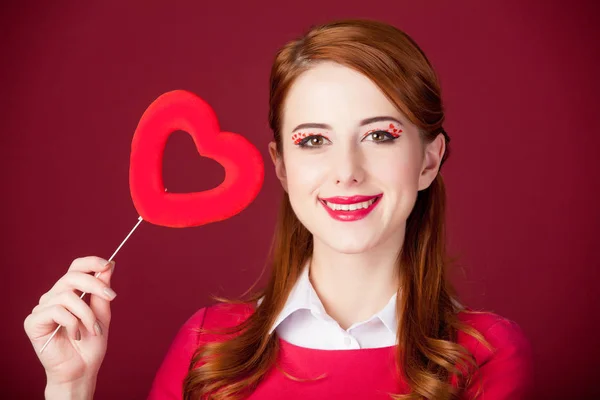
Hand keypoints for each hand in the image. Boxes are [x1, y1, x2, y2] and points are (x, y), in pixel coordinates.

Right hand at [24, 256, 116, 391]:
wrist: (81, 370)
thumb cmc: (90, 344)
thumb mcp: (102, 314)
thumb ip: (102, 292)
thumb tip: (108, 266)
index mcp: (70, 293)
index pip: (76, 268)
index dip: (90, 263)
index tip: (107, 265)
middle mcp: (54, 297)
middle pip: (71, 277)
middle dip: (94, 284)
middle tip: (111, 296)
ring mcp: (42, 309)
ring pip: (67, 296)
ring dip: (87, 313)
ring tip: (93, 329)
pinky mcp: (33, 322)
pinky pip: (57, 311)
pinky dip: (73, 323)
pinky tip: (76, 336)